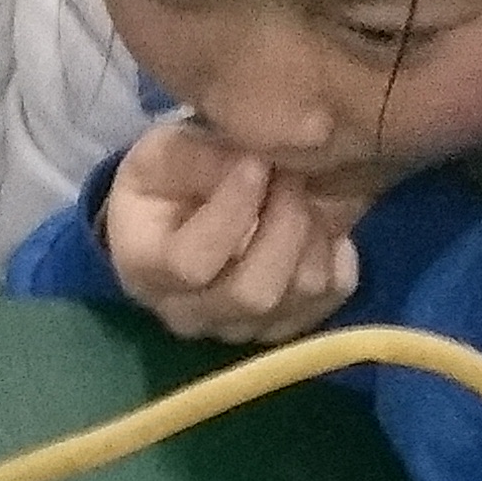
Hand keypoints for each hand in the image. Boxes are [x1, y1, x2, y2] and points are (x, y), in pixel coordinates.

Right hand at [102, 122, 362, 344]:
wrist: (188, 208)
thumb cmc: (169, 179)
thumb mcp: (165, 152)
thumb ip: (200, 159)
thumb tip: (253, 167)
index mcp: (146, 269)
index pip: (192, 264)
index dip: (232, 212)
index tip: (256, 163)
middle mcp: (188, 313)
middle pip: (253, 293)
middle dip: (285, 225)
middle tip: (292, 175)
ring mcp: (237, 328)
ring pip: (295, 299)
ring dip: (312, 238)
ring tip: (306, 194)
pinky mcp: (282, 326)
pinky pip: (326, 302)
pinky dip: (336, 260)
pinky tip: (323, 226)